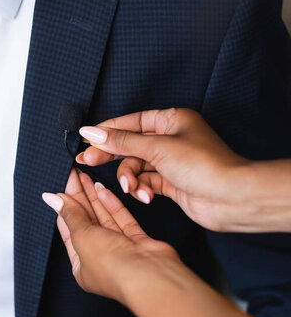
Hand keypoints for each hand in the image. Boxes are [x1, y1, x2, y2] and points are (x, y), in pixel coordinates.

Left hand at [42, 169, 179, 302]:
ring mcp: (120, 249)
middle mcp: (100, 258)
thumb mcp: (83, 237)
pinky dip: (112, 204)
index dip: (65, 207)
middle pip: (86, 222)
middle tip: (73, 174)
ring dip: (94, 197)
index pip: (69, 230)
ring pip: (104, 218)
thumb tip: (51, 199)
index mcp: (81, 265)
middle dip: (79, 198)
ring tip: (85, 176)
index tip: (60, 186)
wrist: (149, 276)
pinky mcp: (137, 242)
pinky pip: (121, 220)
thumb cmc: (113, 266)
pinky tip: (102, 188)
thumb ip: (71, 215)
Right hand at [76, 108, 250, 231]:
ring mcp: (172, 161)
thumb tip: (92, 132)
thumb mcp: (157, 148)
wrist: (230, 197)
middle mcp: (172, 138)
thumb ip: (121, 141)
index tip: (86, 138)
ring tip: (131, 188)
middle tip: (88, 161)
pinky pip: (147, 182)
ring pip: (138, 166)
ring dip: (131, 178)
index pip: (131, 121)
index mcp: (172, 120)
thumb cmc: (204, 165)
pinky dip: (142, 189)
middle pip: (131, 144)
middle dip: (112, 155)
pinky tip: (145, 196)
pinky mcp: (172, 182)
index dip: (107, 129)